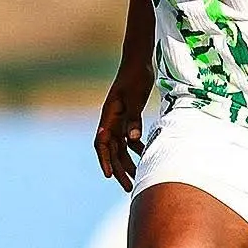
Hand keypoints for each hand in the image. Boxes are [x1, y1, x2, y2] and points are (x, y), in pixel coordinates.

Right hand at [94, 63, 154, 189]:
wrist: (139, 61)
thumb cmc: (136, 77)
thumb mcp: (135, 98)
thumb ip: (133, 118)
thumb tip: (133, 140)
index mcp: (109, 116)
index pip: (103, 143)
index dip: (104, 160)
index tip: (109, 176)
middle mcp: (111, 120)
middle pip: (112, 150)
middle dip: (118, 169)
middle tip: (128, 187)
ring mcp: (119, 119)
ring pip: (121, 146)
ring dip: (127, 162)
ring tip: (137, 177)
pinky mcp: (128, 116)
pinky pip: (129, 137)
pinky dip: (135, 147)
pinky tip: (144, 153)